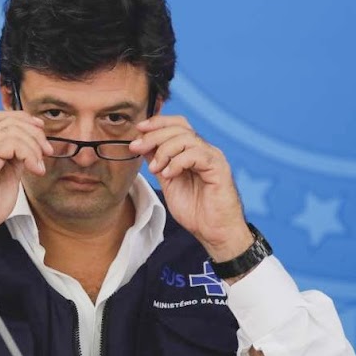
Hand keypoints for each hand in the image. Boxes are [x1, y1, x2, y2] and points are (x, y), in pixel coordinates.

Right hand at [0, 111, 52, 254]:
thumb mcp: (9, 176)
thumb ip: (17, 159)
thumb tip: (33, 148)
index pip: (2, 119)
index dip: (24, 119)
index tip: (41, 131)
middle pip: (10, 121)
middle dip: (34, 133)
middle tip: (47, 151)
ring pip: (12, 130)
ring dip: (33, 146)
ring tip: (39, 165)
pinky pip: (10, 144)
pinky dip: (28, 154)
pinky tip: (33, 168)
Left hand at [129, 115, 253, 261]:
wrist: (214, 232)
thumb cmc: (196, 210)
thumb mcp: (168, 182)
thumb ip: (158, 162)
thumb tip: (142, 145)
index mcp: (193, 151)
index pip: (177, 125)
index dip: (157, 123)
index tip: (138, 129)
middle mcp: (204, 150)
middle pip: (179, 128)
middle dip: (154, 135)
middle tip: (137, 147)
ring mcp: (212, 157)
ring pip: (186, 138)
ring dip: (164, 151)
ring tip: (155, 169)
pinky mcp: (219, 168)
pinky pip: (196, 154)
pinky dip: (177, 162)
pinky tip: (168, 174)